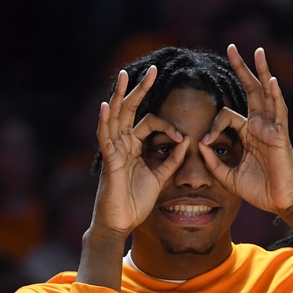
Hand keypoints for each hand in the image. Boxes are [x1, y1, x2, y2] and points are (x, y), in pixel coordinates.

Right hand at [93, 66, 190, 236]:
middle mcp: (121, 144)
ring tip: (124, 75)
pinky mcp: (109, 162)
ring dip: (120, 95)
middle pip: (130, 110)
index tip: (183, 138)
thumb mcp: (159, 178)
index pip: (149, 123)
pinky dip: (105, 121)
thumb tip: (187, 144)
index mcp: (133, 147)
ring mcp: (113, 151)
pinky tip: (106, 106)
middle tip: (151, 69)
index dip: (169, 127)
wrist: (120, 223)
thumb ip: (171, 161)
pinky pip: (105, 138)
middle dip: (140, 89)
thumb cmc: (135, 202)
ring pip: (115, 117)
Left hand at [199, 45, 292, 218]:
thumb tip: (200, 145)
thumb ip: (214, 163)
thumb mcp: (229, 177)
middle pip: (250, 90)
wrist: (282, 204)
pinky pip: (279, 111)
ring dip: (262, 71)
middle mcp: (261, 126)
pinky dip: (275, 95)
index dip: (213, 126)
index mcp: (249, 134)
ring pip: (266, 94)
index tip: (206, 142)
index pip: (227, 116)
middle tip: (231, 48)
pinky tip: (271, 80)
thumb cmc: (261, 191)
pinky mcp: (281, 135)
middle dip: (241, 69)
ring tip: (258, 51)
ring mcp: (272, 128)